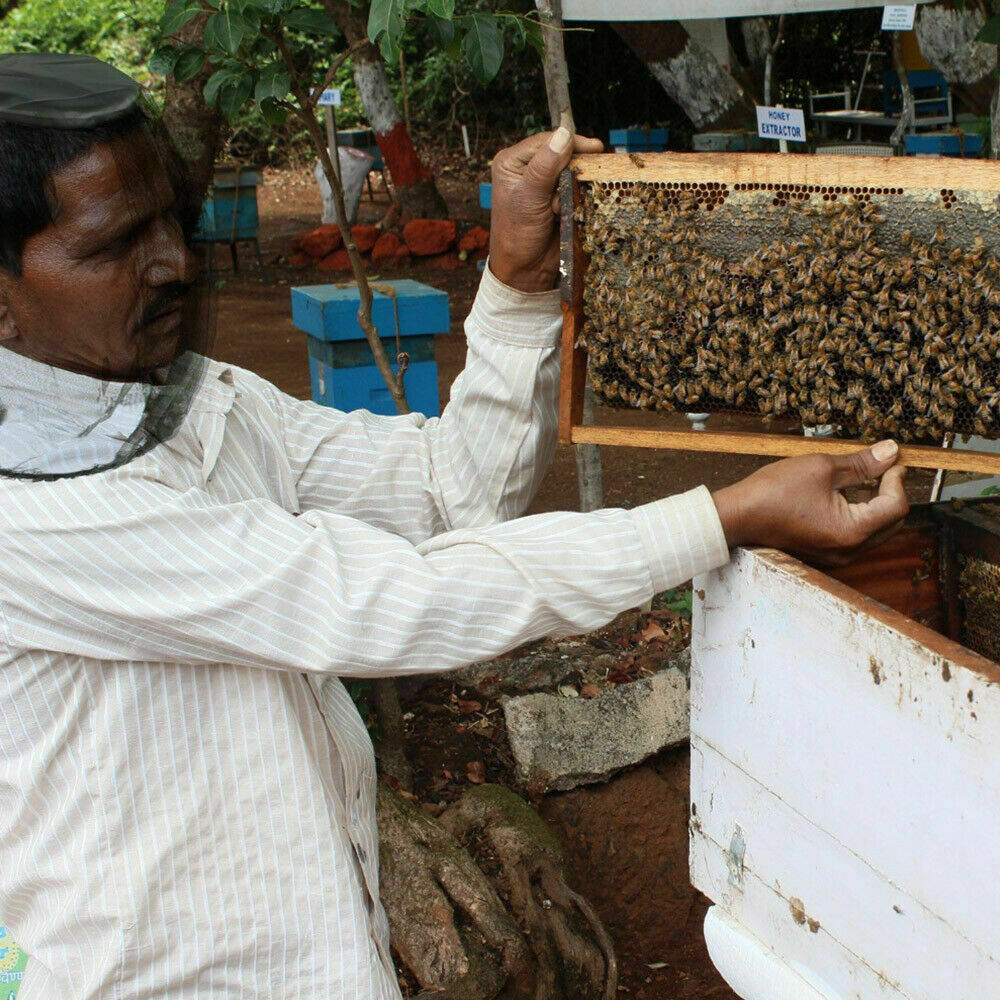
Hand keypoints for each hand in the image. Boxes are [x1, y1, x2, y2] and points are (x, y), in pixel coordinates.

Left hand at [488, 128, 602, 293]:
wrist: (525, 271)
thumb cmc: (517, 235)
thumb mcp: (529, 197)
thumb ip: (545, 166)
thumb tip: (564, 134)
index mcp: (512, 162)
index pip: (546, 141)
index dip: (570, 143)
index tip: (594, 148)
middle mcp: (527, 169)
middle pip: (561, 154)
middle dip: (573, 169)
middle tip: (582, 180)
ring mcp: (544, 184)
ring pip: (572, 172)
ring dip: (575, 186)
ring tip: (563, 206)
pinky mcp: (557, 199)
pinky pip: (576, 189)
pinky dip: (578, 197)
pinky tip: (569, 212)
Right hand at [711, 440, 908, 566]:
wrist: (738, 516)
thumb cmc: (774, 493)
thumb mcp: (822, 468)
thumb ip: (862, 463)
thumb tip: (890, 451)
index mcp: (852, 531)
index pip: (895, 506)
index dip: (898, 479)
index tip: (892, 460)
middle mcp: (849, 551)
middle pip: (892, 522)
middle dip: (892, 492)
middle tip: (884, 467)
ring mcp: (837, 556)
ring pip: (876, 530)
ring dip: (877, 504)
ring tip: (866, 479)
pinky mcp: (827, 553)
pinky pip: (857, 536)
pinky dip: (861, 515)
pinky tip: (848, 496)